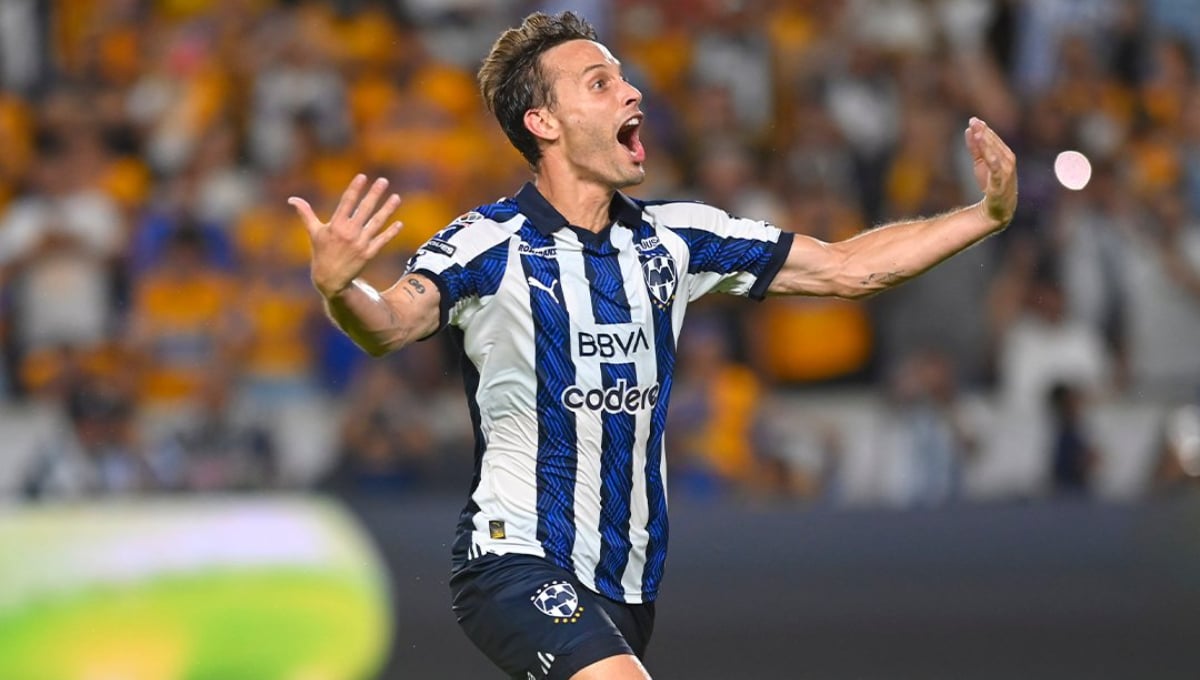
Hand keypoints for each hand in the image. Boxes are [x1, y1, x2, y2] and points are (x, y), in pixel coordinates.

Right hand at [289, 174, 404, 298]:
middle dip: (374, 194)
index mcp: (336, 226)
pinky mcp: (368, 254)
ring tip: (396, 197)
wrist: (330, 280)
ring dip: (387, 210)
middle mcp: (349, 233)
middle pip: (365, 209)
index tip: (363, 177)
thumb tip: (292, 199)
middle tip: (383, 180)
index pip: (347, 202)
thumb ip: (306, 214)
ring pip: (376, 223)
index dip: (355, 189)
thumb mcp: (314, 233)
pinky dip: (390, 232)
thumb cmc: (321, 253)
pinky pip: (381, 240)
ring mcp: (360, 244)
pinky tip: (399, 223)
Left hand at [964, 117, 1017, 228]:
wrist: (998, 207)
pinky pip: (997, 170)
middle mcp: (1008, 160)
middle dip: (983, 132)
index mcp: (1004, 154)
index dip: (983, 129)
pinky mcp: (1002, 182)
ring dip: (987, 143)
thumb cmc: (990, 183)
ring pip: (995, 153)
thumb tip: (968, 130)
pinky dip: (993, 161)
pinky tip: (988, 154)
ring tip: (977, 133)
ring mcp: (1006, 171)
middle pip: (994, 143)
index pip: (993, 138)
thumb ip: (975, 148)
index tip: (973, 120)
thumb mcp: (979, 163)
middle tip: (973, 122)